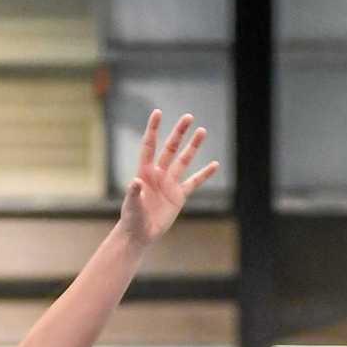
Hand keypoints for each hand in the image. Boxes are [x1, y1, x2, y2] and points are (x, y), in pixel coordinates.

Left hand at [117, 110, 218, 245]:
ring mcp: (170, 183)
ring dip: (193, 147)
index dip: (154, 129)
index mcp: (144, 172)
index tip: (158, 112)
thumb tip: (135, 182)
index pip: (149, 145)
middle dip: (179, 133)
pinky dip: (204, 174)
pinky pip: (194, 182)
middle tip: (188, 117)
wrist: (140, 233)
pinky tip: (214, 164)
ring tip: (202, 131)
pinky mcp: (179, 195)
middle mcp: (158, 174)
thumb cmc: (131, 218)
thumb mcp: (131, 205)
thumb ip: (133, 193)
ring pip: (184, 160)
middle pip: (170, 148)